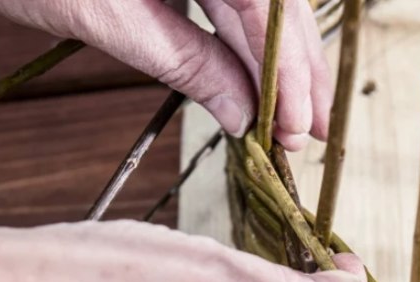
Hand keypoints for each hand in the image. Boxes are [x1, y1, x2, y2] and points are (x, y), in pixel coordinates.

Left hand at [0, 0, 333, 149]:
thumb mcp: (110, 18)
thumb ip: (187, 61)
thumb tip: (243, 115)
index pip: (265, 10)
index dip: (286, 74)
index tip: (293, 129)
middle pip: (278, 6)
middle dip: (298, 71)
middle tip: (309, 131)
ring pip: (265, 5)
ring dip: (285, 61)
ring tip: (300, 113)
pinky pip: (236, 4)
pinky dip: (252, 43)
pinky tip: (265, 77)